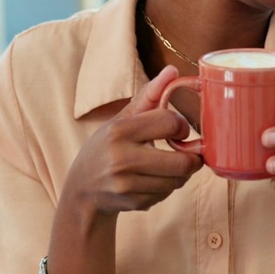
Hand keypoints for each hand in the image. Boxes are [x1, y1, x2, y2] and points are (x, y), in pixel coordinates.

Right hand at [59, 65, 204, 220]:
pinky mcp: (132, 203)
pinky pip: (167, 194)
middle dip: (192, 158)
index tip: (178, 130)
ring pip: (178, 180)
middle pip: (182, 161)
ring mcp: (126, 183)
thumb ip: (149, 96)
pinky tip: (152, 181)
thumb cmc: (107, 147)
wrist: (82, 189)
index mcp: (119, 130)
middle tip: (189, 154)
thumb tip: (172, 71)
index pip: (171, 123)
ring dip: (180, 174)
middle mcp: (121, 157)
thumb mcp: (122, 119)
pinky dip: (167, 188)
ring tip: (168, 166)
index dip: (182, 126)